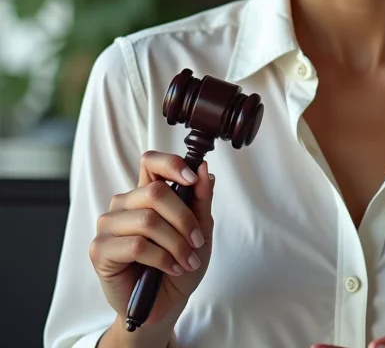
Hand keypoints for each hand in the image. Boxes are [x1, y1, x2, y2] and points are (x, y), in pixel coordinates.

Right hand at [88, 150, 215, 327]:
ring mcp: (109, 225)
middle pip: (155, 191)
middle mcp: (125, 204)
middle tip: (197, 241)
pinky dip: (162, 258)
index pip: (151, 161)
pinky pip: (137, 245)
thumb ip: (200, 199)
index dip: (171, 164)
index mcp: (146, 193)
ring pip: (148, 220)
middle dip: (184, 218)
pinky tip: (171, 268)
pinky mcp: (100, 249)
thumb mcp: (200, 230)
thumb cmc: (180, 264)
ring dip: (176, 243)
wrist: (166, 304)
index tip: (192, 177)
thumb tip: (203, 170)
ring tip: (187, 260)